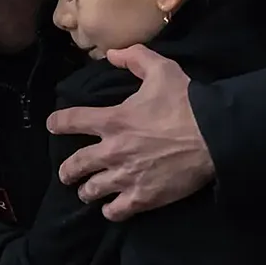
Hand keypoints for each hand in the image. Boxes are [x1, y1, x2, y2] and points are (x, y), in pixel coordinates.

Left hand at [47, 44, 214, 221]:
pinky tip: (110, 209)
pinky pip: (116, 211)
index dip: (57, 123)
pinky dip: (111, 211)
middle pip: (76, 165)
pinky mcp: (143, 197)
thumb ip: (134, 58)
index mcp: (112, 120)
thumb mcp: (160, 69)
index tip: (52, 126)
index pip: (71, 121)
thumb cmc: (186, 102)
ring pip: (92, 191)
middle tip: (66, 173)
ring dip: (87, 191)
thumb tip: (112, 53)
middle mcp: (112, 151)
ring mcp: (126, 176)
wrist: (213, 136)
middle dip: (67, 170)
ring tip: (87, 191)